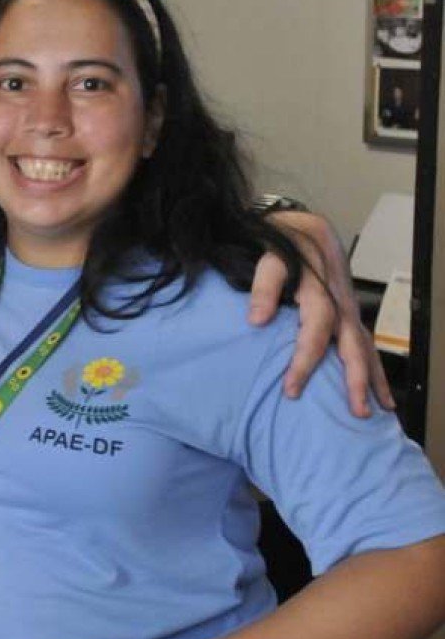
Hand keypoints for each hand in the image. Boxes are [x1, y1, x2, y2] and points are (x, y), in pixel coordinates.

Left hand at [250, 211, 392, 417]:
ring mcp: (349, 308)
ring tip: (379, 411)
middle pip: (353, 345)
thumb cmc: (280, 243)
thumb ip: (264, 285)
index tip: (291, 390)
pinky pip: (366, 343)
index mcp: (319, 290)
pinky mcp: (349, 312)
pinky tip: (381, 392)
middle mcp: (341, 302)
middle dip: (355, 380)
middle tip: (356, 412)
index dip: (304, 361)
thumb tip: (256, 321)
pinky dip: (375, 368)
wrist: (302, 226)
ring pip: (366, 347)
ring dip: (373, 379)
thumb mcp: (269, 255)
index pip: (315, 332)